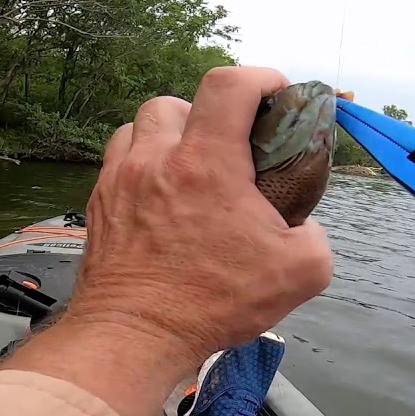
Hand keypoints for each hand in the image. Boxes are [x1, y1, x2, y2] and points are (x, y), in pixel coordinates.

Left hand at [3, 67, 330, 415]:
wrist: (133, 337)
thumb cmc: (210, 304)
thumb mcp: (298, 274)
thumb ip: (315, 237)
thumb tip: (305, 227)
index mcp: (207, 163)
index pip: (229, 85)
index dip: (259, 78)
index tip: (275, 94)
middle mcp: (157, 160)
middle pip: (177, 102)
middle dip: (206, 114)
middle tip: (226, 147)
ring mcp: (120, 181)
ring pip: (139, 128)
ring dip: (166, 137)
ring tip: (187, 169)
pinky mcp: (99, 207)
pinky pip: (117, 164)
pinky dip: (140, 167)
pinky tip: (159, 199)